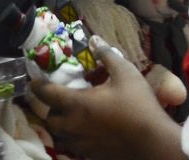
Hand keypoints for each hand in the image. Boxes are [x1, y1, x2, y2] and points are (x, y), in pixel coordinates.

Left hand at [32, 40, 179, 159]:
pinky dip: (75, 135)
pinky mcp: (89, 155)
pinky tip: (89, 129)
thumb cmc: (138, 106)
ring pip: (60, 133)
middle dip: (51, 107)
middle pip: (49, 117)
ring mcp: (80, 143)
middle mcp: (72, 125)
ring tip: (74, 113)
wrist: (154, 143)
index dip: (37, 85)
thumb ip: (107, 55)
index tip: (35, 80)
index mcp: (75, 104)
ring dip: (62, 123)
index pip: (45, 93)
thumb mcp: (125, 73)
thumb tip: (95, 40)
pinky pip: (73, 144)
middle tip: (62, 97)